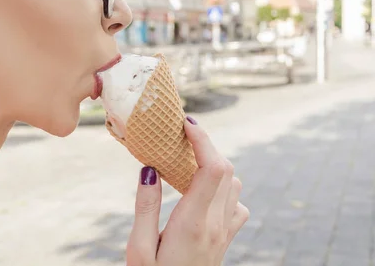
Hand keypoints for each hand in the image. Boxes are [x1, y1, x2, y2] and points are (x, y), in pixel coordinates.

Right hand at [126, 117, 249, 265]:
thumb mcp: (139, 250)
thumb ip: (146, 207)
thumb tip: (150, 169)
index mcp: (194, 223)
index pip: (212, 167)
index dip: (203, 139)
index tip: (185, 123)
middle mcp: (216, 225)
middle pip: (226, 170)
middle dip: (206, 146)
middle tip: (181, 138)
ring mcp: (225, 233)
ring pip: (234, 184)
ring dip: (215, 166)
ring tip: (188, 162)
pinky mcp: (226, 240)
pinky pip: (236, 204)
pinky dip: (223, 188)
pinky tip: (202, 194)